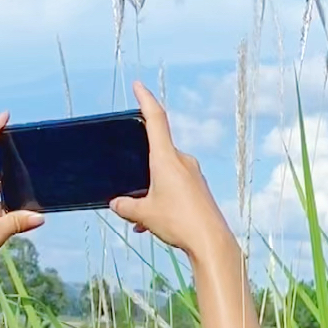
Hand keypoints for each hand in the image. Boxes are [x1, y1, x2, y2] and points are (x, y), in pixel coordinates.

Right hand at [109, 81, 231, 258]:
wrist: (211, 242)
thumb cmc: (179, 222)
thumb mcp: (144, 214)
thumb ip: (126, 206)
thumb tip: (116, 203)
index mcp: (166, 158)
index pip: (155, 119)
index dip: (145, 100)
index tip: (138, 85)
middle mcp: (182, 161)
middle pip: (157, 151)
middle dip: (140, 165)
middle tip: (128, 180)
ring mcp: (192, 175)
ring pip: (164, 173)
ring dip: (150, 190)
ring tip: (139, 216)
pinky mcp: (198, 189)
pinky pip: (174, 187)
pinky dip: (161, 200)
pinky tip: (150, 224)